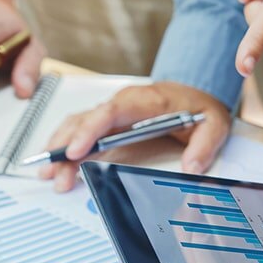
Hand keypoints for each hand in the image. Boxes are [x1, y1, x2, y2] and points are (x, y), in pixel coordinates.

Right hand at [38, 82, 231, 191]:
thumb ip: (204, 146)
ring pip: (77, 123)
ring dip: (60, 145)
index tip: (76, 151)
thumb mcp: (213, 125)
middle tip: (55, 173)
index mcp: (144, 101)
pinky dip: (65, 142)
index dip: (89, 131)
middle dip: (65, 146)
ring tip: (48, 172)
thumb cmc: (199, 106)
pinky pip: (81, 126)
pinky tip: (56, 160)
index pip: (110, 112)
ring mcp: (113, 110)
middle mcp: (122, 102)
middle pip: (85, 120)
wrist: (197, 89)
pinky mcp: (108, 118)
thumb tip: (191, 167)